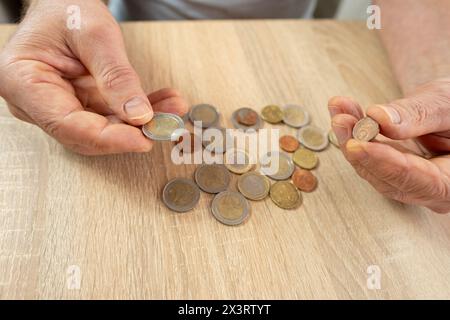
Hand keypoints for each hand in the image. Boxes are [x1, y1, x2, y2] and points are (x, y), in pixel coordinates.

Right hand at [0, 0, 186, 154]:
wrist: (63, 3)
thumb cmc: (65, 8)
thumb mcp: (95, 34)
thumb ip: (116, 76)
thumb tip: (139, 115)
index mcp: (24, 81)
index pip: (67, 125)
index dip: (108, 138)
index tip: (142, 139)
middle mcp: (36, 101)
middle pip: (86, 134)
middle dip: (131, 132)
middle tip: (166, 125)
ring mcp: (58, 105)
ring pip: (104, 128)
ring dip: (142, 122)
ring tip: (173, 107)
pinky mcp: (79, 105)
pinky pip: (112, 117)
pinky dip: (139, 112)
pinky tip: (163, 103)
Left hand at [328, 78, 449, 212]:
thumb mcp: (446, 104)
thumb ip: (417, 114)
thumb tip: (378, 117)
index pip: (415, 179)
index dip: (383, 162)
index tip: (357, 144)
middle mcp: (430, 189)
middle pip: (387, 177)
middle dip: (360, 148)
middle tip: (342, 122)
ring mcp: (408, 182)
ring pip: (371, 168)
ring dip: (350, 138)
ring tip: (340, 112)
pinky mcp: (390, 170)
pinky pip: (367, 156)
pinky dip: (353, 133)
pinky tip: (342, 111)